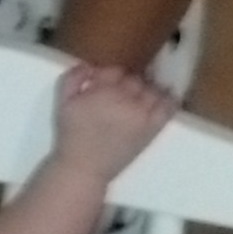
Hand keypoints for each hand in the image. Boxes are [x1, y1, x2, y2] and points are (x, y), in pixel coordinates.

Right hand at [54, 63, 176, 179]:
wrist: (84, 168)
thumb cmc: (71, 136)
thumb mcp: (63, 103)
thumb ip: (72, 78)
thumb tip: (89, 65)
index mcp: (103, 90)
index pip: (115, 70)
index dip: (111, 75)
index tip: (107, 83)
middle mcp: (125, 98)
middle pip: (135, 79)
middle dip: (129, 83)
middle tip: (123, 92)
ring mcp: (142, 112)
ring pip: (152, 89)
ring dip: (148, 89)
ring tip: (140, 96)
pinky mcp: (152, 127)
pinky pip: (168, 106)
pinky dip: (169, 98)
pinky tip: (166, 96)